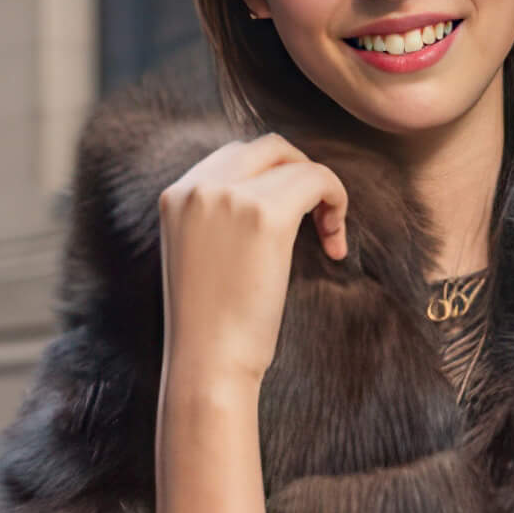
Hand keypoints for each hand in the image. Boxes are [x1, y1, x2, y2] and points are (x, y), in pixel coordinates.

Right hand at [157, 131, 348, 393]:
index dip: (273, 180)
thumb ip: (219, 220)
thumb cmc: (209, 328)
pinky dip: (337, 202)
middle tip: (317, 220)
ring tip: (329, 237)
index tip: (292, 221)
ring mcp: (229, 195)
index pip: (234, 156)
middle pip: (266, 148)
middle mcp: (198, 185)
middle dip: (299, 175)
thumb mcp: (201, 258)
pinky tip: (336, 244)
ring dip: (321, 190)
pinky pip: (317, 179)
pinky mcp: (265, 214)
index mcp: (176, 195)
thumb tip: (271, 202)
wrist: (206, 364)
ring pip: (295, 161)